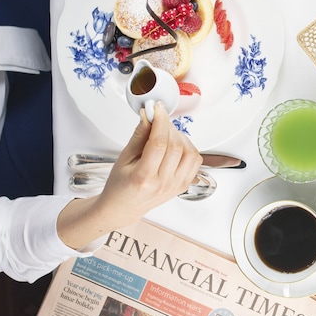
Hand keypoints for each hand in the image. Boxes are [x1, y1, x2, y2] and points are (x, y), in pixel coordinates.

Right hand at [56, 103, 200, 249]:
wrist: (124, 207)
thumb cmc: (120, 185)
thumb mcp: (123, 158)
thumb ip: (138, 136)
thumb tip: (148, 116)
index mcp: (143, 177)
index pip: (159, 143)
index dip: (161, 121)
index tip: (157, 109)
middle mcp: (162, 183)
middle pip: (176, 146)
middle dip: (169, 127)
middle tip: (159, 120)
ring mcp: (175, 186)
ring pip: (190, 153)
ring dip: (181, 137)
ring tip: (167, 134)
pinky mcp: (183, 186)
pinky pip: (195, 162)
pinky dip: (189, 148)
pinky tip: (176, 145)